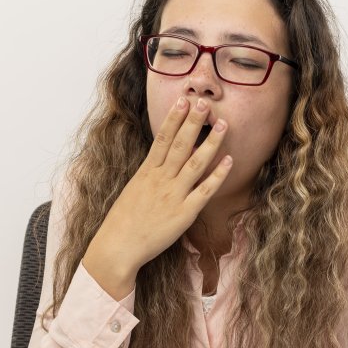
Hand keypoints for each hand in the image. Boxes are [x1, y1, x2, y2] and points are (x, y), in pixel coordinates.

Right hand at [83, 97, 231, 299]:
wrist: (118, 247)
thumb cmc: (124, 221)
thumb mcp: (135, 190)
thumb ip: (151, 174)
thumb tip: (166, 158)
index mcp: (147, 172)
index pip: (162, 138)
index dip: (174, 118)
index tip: (183, 101)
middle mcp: (160, 179)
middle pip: (180, 144)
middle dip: (193, 122)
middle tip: (205, 102)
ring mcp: (173, 195)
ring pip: (195, 163)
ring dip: (210, 142)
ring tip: (222, 124)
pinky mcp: (184, 213)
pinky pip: (204, 191)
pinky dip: (217, 175)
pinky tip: (229, 160)